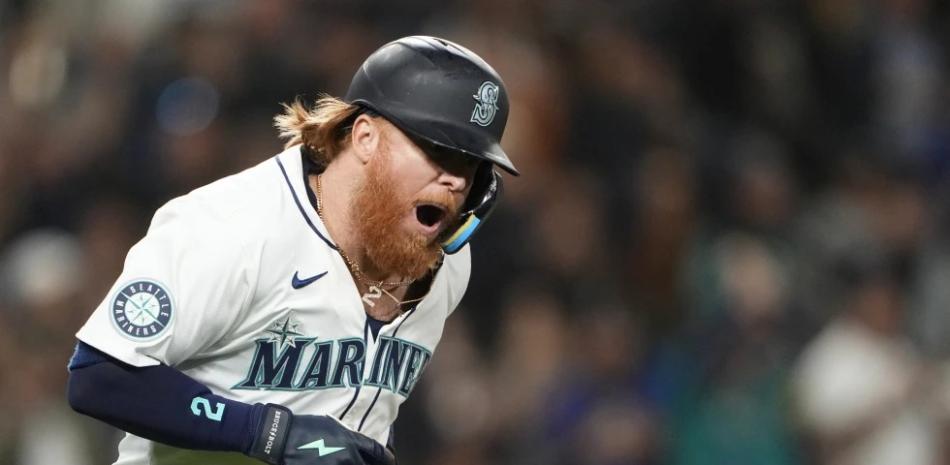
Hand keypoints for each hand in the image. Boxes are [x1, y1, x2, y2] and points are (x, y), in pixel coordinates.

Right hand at [247, 404, 395, 464]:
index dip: (386, 458)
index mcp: (351, 441)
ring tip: (349, 464)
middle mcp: (347, 457)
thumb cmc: (307, 426)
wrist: (283, 437)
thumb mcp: (332, 425)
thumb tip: (358, 446)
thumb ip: (348, 437)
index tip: (390, 461)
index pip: (377, 452)